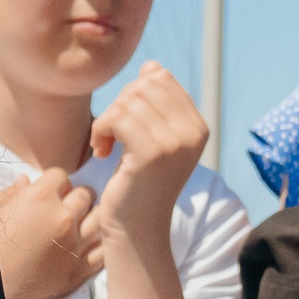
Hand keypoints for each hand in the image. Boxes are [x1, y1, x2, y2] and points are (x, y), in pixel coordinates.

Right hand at [0, 167, 102, 298]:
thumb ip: (13, 193)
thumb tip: (25, 180)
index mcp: (40, 197)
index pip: (61, 176)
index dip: (56, 183)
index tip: (52, 191)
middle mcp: (62, 217)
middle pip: (84, 195)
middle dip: (77, 197)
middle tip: (71, 205)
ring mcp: (73, 244)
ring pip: (100, 219)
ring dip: (93, 217)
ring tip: (84, 221)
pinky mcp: (78, 270)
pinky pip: (102, 252)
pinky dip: (100, 245)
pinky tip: (92, 244)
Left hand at [91, 64, 207, 253]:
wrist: (137, 231)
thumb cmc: (139, 186)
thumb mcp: (152, 141)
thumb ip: (154, 105)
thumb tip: (152, 67)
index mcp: (198, 127)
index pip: (161, 80)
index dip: (134, 95)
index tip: (125, 125)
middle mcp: (192, 132)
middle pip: (144, 87)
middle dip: (119, 106)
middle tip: (110, 136)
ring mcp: (175, 142)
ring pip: (128, 101)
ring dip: (107, 121)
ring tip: (105, 146)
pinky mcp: (152, 153)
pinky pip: (118, 118)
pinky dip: (101, 130)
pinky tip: (101, 151)